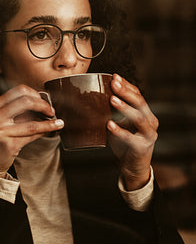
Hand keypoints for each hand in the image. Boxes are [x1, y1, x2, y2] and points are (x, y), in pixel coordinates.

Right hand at [0, 84, 64, 177]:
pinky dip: (46, 130)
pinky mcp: (9, 144)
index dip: (34, 93)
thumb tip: (39, 102)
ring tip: (57, 120)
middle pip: (25, 101)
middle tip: (50, 110)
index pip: (18, 91)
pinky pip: (33, 134)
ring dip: (48, 120)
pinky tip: (53, 128)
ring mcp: (1, 131)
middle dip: (43, 104)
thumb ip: (12, 110)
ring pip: (31, 121)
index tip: (42, 99)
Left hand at [107, 74, 158, 190]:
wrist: (132, 167)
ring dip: (125, 107)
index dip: (127, 85)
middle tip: (113, 83)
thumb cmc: (124, 143)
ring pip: (139, 118)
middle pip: (140, 103)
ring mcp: (148, 135)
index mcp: (146, 114)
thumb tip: (93, 96)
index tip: (114, 76)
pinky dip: (120, 131)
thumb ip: (114, 112)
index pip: (138, 95)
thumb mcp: (120, 124)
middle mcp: (150, 122)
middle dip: (126, 91)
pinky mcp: (142, 147)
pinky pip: (131, 138)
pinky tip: (109, 124)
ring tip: (112, 99)